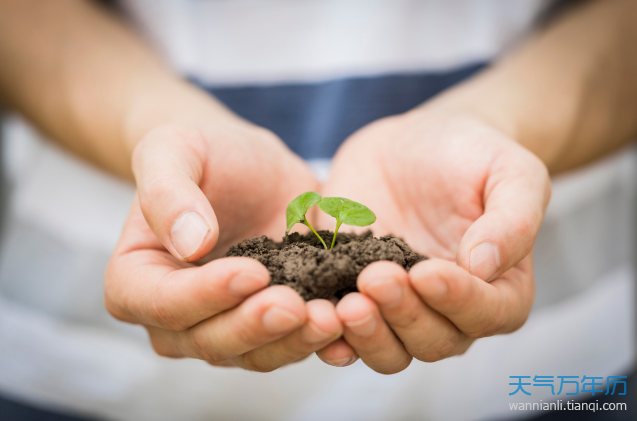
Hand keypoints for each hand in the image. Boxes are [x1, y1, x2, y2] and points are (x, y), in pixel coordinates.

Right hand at [105, 120, 343, 370]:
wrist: (249, 166)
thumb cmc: (203, 154)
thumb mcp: (173, 150)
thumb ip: (168, 191)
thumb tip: (189, 245)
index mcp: (137, 279)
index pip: (164, 302)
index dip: (205, 295)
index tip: (253, 271)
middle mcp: (177, 317)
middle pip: (210, 340)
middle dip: (254, 327)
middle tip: (296, 305)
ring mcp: (225, 326)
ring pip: (254, 353)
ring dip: (291, 342)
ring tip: (329, 317)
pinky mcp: (270, 325)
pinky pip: (290, 344)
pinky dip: (319, 342)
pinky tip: (348, 326)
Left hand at [316, 110, 550, 372]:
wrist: (417, 142)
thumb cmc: (473, 155)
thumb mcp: (511, 172)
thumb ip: (513, 219)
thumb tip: (486, 266)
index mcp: (498, 289)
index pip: (486, 313)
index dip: (457, 300)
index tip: (425, 272)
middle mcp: (448, 312)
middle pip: (431, 341)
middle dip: (403, 315)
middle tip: (375, 278)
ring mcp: (399, 309)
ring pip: (386, 350)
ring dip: (366, 335)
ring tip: (345, 304)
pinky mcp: (354, 296)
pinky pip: (342, 332)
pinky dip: (328, 334)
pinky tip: (313, 315)